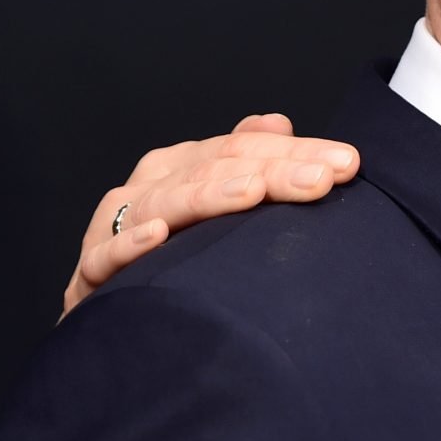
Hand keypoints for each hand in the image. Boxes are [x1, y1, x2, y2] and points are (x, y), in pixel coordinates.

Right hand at [63, 113, 359, 317]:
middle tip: (322, 179)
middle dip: (273, 171)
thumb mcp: (220, 204)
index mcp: (182, 167)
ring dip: (210, 196)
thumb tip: (276, 121)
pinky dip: (129, 243)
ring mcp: (118, 225)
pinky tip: (158, 236)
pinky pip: (106, 255)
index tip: (347, 164)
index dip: (296, 153)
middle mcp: (150, 187)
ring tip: (253, 192)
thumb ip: (248, 161)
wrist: (121, 319)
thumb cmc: (177, 255)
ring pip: (167, 202)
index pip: (244, 148)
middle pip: (214, 169)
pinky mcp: (93, 272)